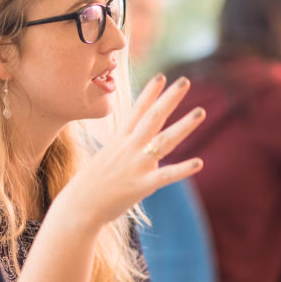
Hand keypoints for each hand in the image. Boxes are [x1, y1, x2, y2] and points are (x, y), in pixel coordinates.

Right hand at [62, 73, 204, 227]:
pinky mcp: (142, 185)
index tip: (161, 76)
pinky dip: (182, 169)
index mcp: (119, 140)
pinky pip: (166, 175)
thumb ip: (125, 151)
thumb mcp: (105, 158)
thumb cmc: (90, 184)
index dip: (149, 93)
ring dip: (184, 126)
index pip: (137, 111)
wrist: (80, 205)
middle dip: (169, 99)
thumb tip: (141, 151)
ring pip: (164, 141)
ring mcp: (136, 165)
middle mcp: (129, 148)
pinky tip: (198, 163)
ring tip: (200, 111)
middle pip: (153, 118)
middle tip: (185, 81)